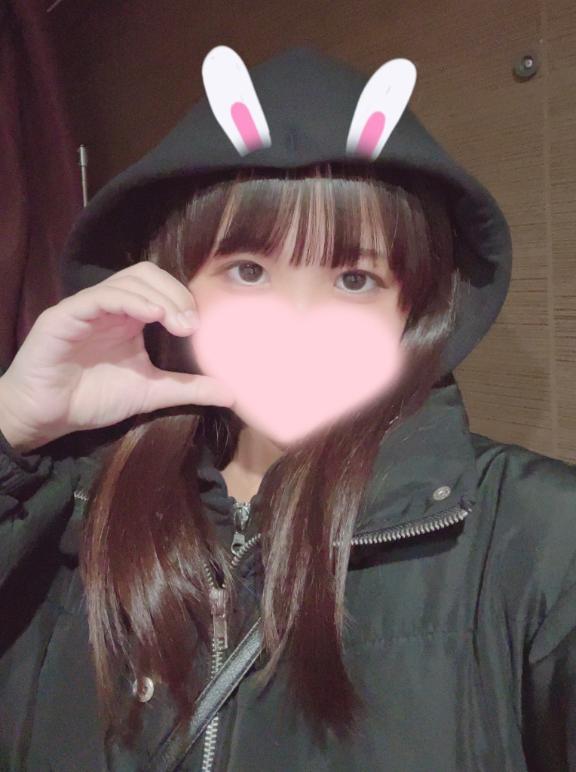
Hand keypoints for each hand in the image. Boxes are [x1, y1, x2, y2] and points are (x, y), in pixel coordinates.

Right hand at [0, 262, 234, 450]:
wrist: (48, 417)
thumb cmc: (93, 398)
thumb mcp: (150, 392)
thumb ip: (187, 388)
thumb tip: (231, 393)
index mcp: (129, 317)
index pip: (161, 287)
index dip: (184, 298)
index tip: (200, 326)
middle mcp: (110, 306)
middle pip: (147, 275)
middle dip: (175, 293)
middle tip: (191, 324)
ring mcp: (87, 307)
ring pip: (126, 280)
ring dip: (158, 296)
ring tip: (177, 321)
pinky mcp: (66, 315)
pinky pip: (99, 297)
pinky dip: (128, 301)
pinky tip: (151, 315)